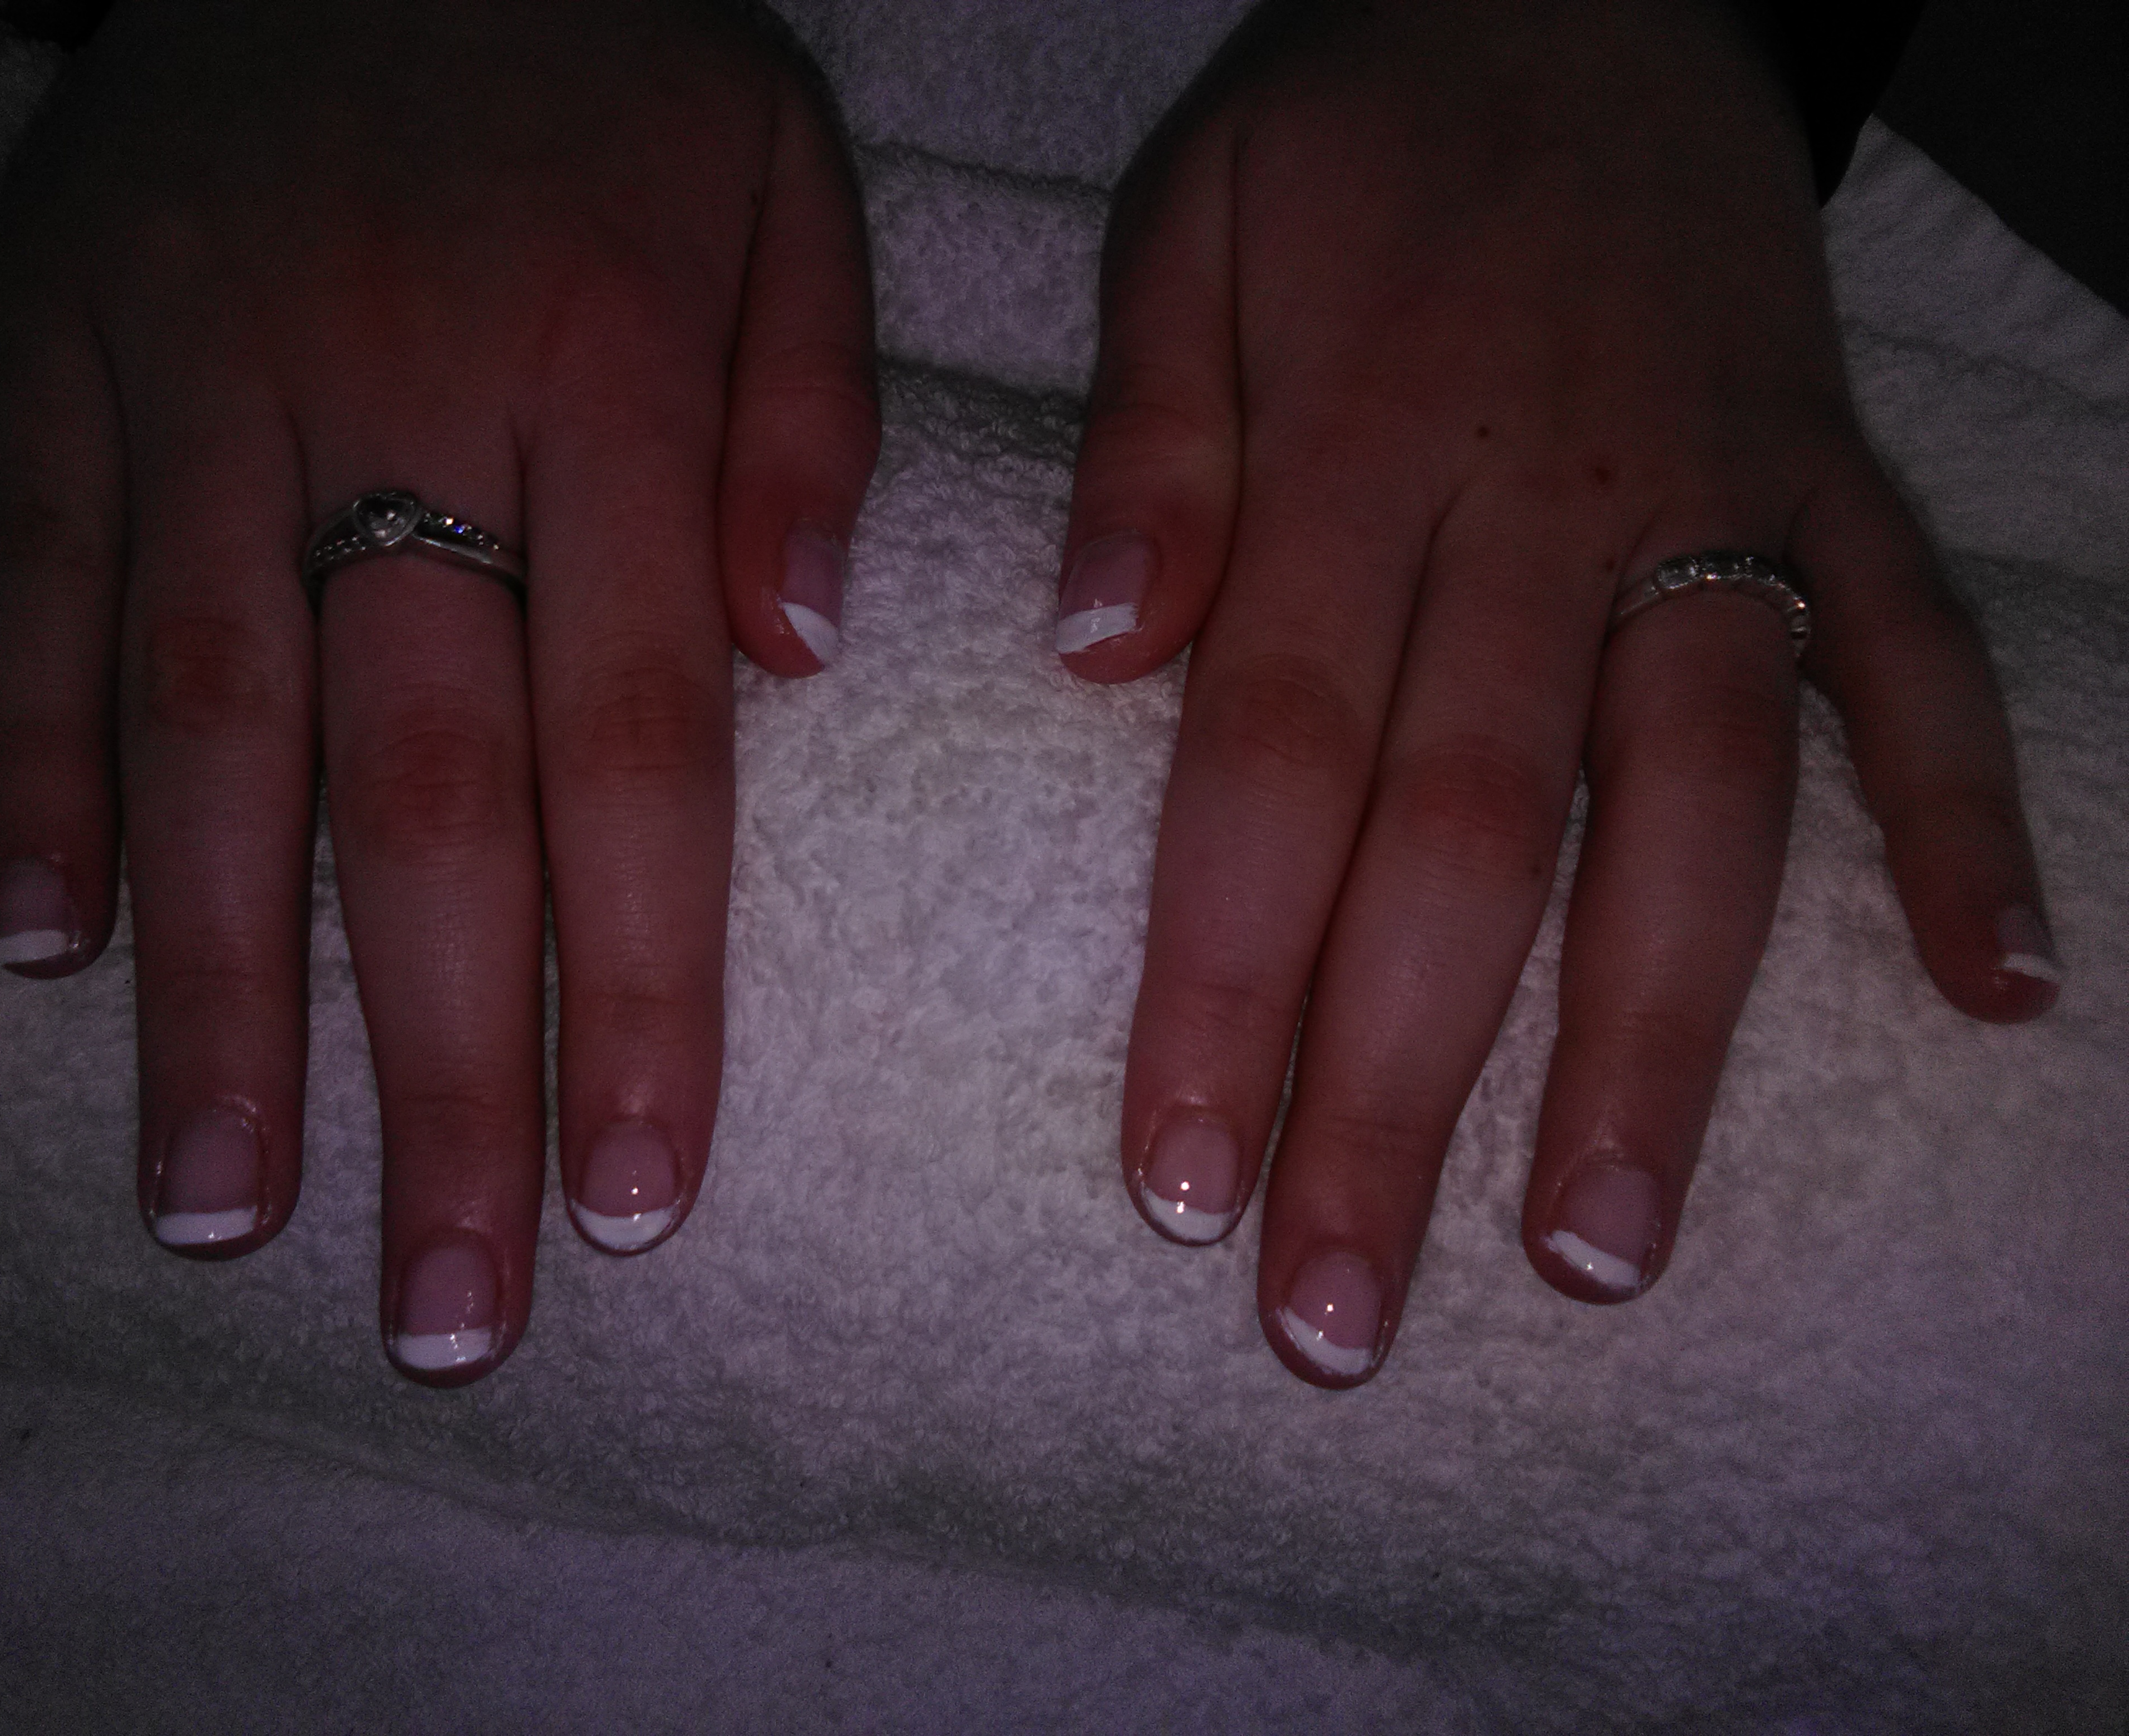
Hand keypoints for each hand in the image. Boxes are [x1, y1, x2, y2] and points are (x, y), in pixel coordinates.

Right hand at [0, 0, 877, 1382]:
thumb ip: (806, 411)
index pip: (638, 740)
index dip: (635, 982)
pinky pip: (30, 577)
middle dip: (435, 1065)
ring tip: (228, 1204)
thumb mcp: (778, 172)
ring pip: (213, 726)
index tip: (638, 1193)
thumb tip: (798, 649)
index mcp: (612, 373)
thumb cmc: (606, 43)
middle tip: (449, 1304)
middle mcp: (400, 402)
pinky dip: (30, 760)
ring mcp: (202, 377)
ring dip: (221, 985)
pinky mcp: (58, 342)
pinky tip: (50, 948)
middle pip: (426, 788)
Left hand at [1056, 0, 2056, 1385]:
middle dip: (1400, 1091)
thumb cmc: (1355, 130)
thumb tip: (1097, 643)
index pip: (1273, 764)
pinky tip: (1999, 994)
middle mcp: (1549, 511)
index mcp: (1362, 455)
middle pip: (1470, 839)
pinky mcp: (1834, 488)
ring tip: (1600, 1251)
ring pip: (1703, 804)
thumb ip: (1150, 438)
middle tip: (1336, 1314)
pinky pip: (1920, 660)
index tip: (1178, 1184)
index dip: (1223, 982)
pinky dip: (1968, 817)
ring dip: (1657, 1036)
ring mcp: (1718, 504)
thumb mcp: (1187, 221)